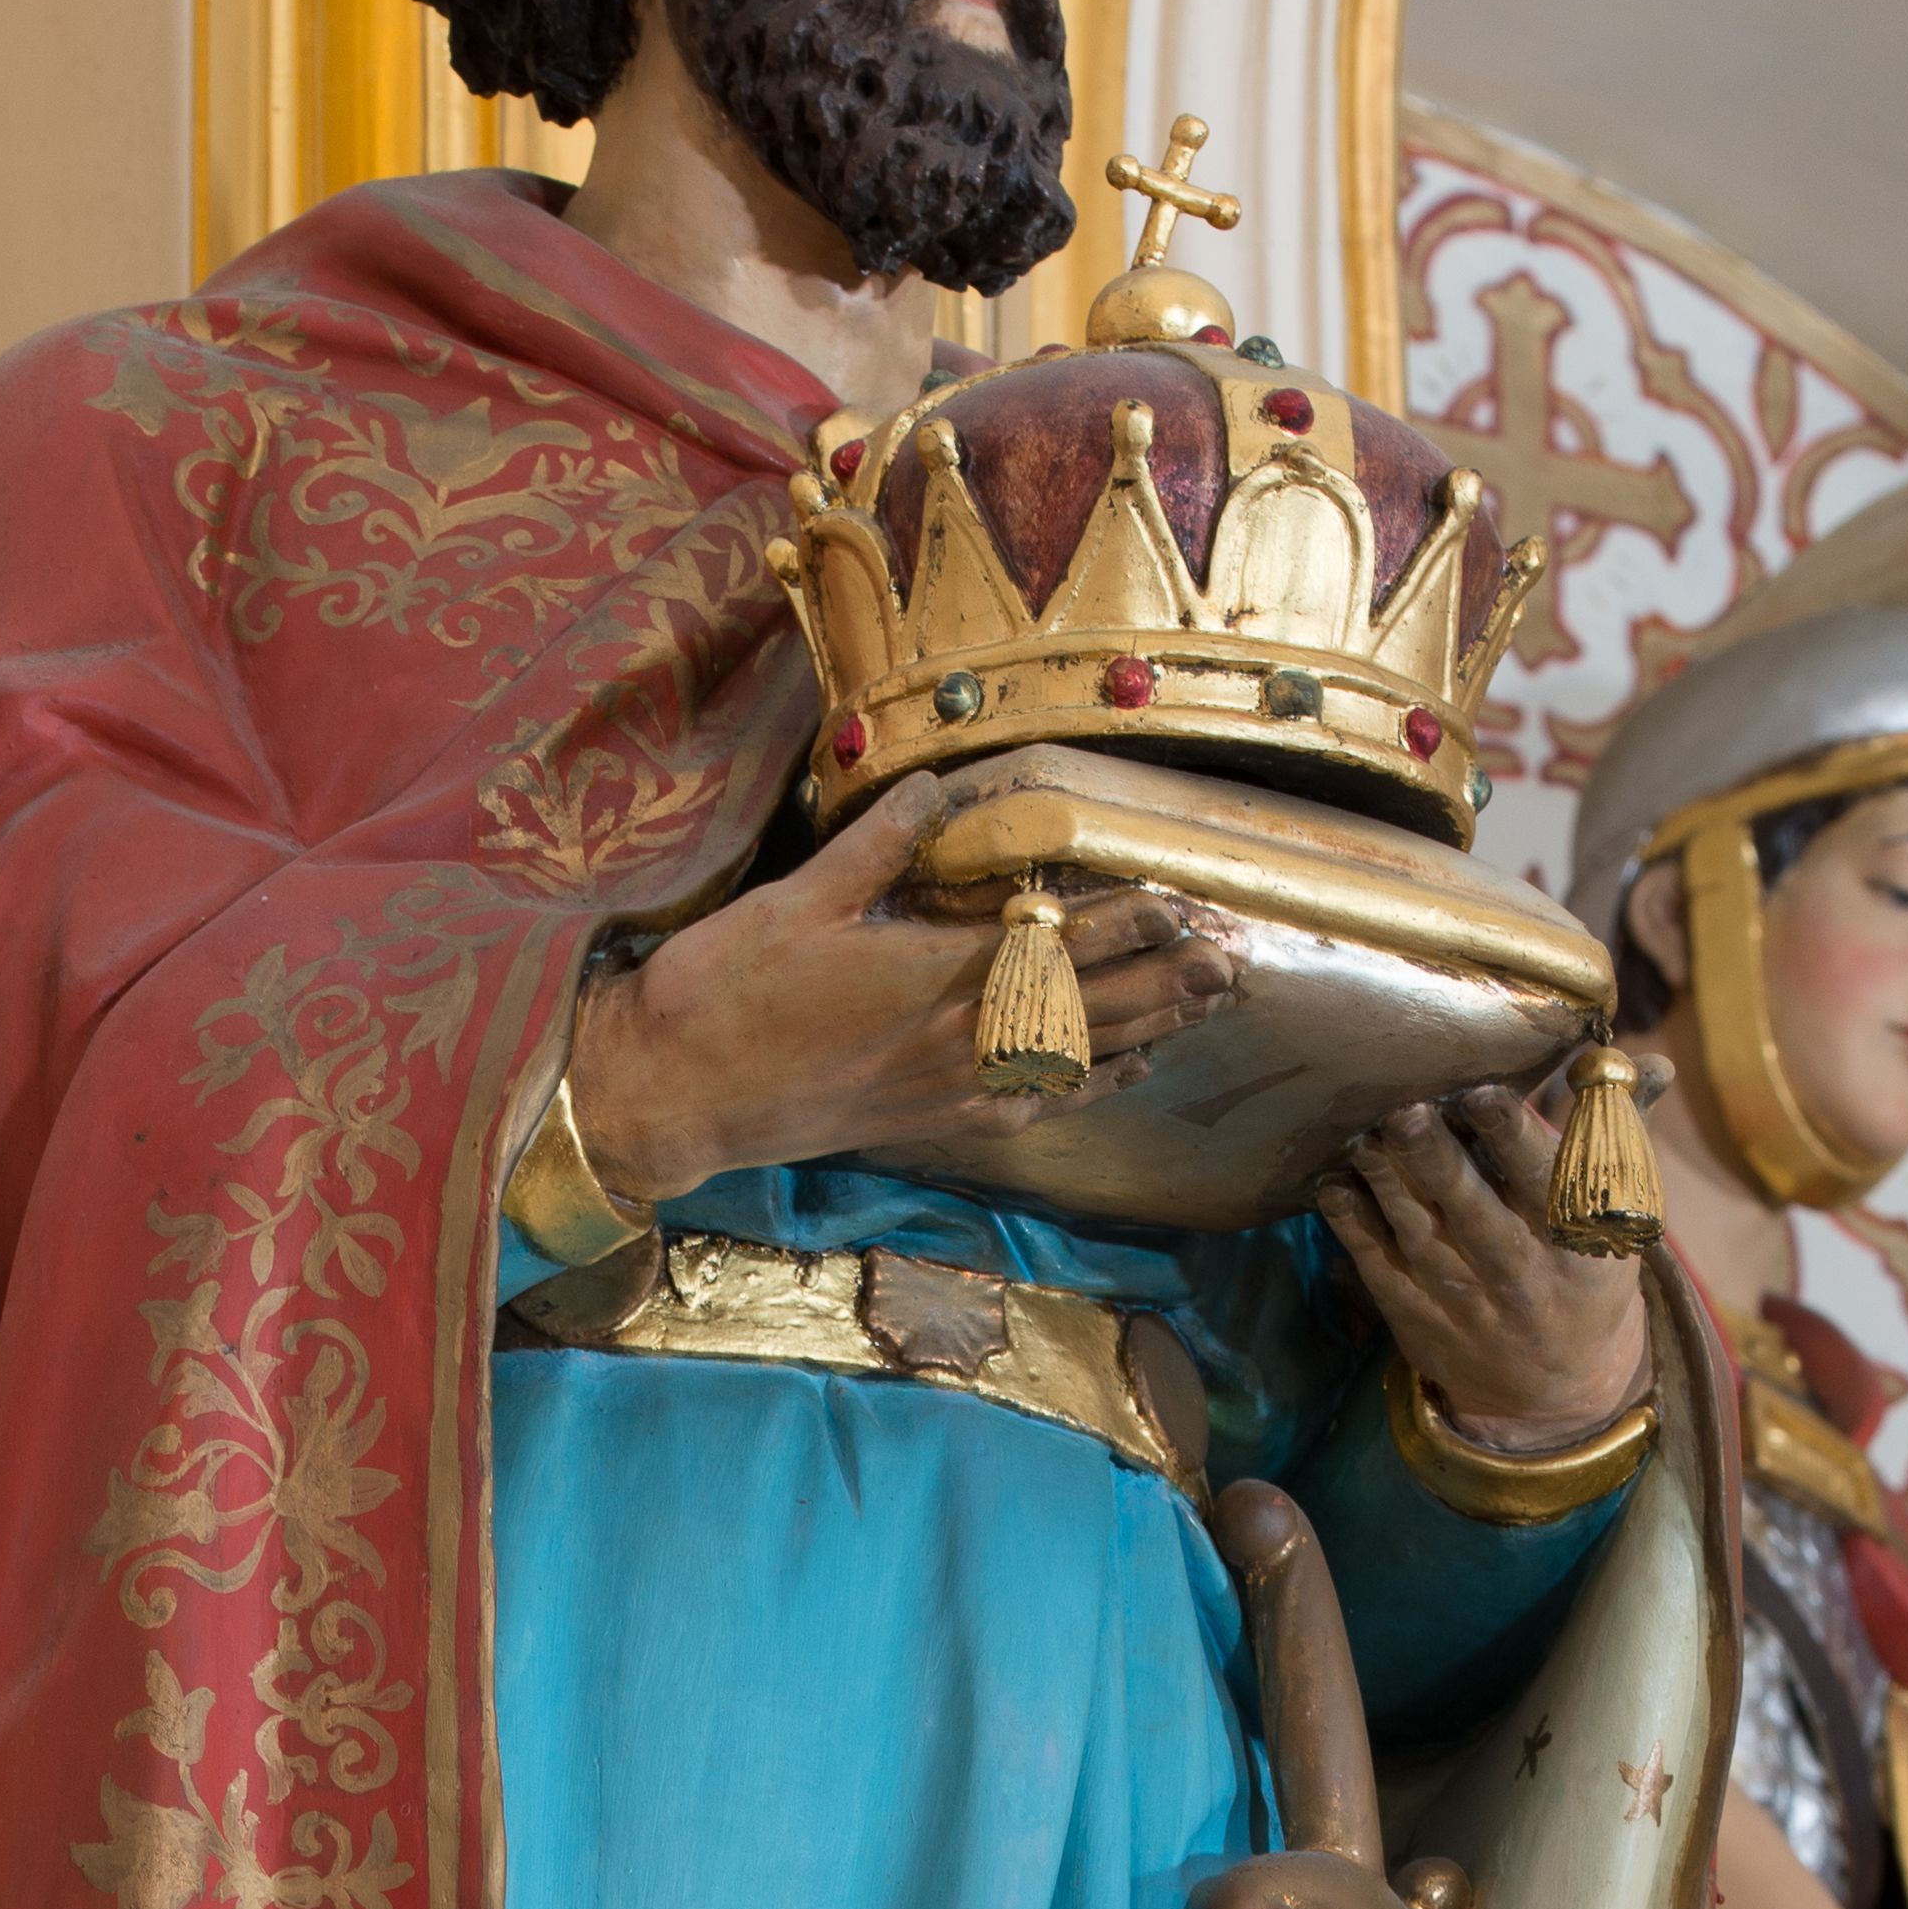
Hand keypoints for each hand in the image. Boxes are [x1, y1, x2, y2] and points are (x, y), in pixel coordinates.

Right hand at [566, 778, 1245, 1207]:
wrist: (677, 1094)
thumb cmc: (728, 991)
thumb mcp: (799, 897)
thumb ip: (881, 844)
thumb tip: (942, 787)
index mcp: (935, 973)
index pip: (1059, 942)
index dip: (1127, 920)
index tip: (1180, 898)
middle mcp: (960, 1038)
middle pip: (1091, 1006)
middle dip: (1166, 980)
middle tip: (1230, 960)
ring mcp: (951, 1088)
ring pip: (1076, 1059)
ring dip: (1148, 1032)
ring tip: (1205, 1008)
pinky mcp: (931, 1121)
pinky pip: (1033, 1107)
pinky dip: (1088, 1086)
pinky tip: (1123, 1072)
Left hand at [1313, 1081, 1645, 1443]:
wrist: (1559, 1388)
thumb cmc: (1588, 1272)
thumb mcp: (1620, 1214)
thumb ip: (1618, 1131)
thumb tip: (1652, 1062)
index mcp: (1578, 1238)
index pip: (1548, 1182)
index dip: (1514, 1138)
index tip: (1483, 1094)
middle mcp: (1520, 1271)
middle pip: (1474, 1211)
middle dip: (1438, 1161)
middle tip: (1407, 1112)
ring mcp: (1464, 1299)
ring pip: (1420, 1234)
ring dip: (1387, 1182)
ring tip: (1364, 1136)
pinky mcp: (1418, 1317)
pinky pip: (1380, 1267)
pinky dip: (1354, 1226)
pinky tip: (1333, 1185)